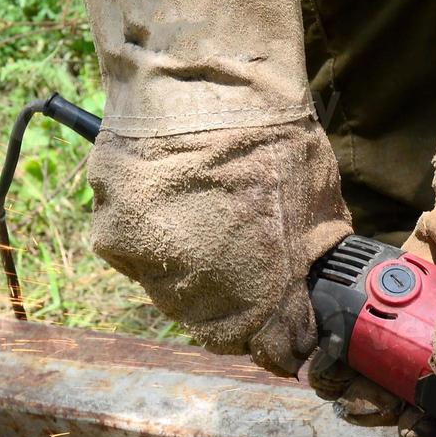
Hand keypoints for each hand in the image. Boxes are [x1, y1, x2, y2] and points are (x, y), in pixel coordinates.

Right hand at [87, 119, 351, 376]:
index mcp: (263, 294)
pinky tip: (175, 206)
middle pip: (218, 328)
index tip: (288, 336)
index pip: (272, 351)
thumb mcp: (322, 209)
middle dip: (237, 309)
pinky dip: (157, 242)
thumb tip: (314, 298)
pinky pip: (139, 260)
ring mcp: (153, 270)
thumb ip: (312, 264)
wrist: (200, 85)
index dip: (282, 342)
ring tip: (208, 225)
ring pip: (175, 297)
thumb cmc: (273, 141)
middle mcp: (202, 295)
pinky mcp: (113, 242)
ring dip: (192, 275)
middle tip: (246, 268)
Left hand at [307, 162, 435, 436]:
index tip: (408, 429)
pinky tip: (333, 349)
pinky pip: (376, 335)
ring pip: (396, 371)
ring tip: (337, 377)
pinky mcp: (408, 302)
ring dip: (364, 381)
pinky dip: (352, 345)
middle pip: (429, 397)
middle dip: (389, 406)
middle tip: (358, 404)